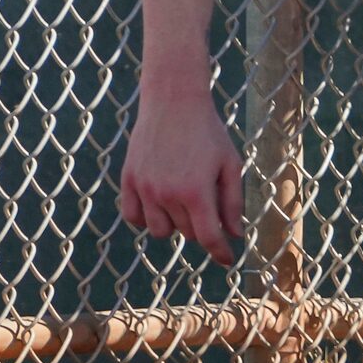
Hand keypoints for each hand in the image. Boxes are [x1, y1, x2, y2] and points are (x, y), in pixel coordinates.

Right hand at [118, 83, 246, 265]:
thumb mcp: (230, 164)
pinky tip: (160, 203)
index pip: (208, 236)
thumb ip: (232, 201)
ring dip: (175, 223)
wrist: (173, 102)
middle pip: (187, 232)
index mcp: (196, 191)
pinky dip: (147, 217)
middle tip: (208, 198)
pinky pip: (134, 218)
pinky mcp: (128, 181)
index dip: (221, 252)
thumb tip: (235, 234)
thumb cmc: (208, 133)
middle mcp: (167, 194)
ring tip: (185, 197)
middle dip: (203, 224)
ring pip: (160, 231)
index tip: (229, 260)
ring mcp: (144, 189)